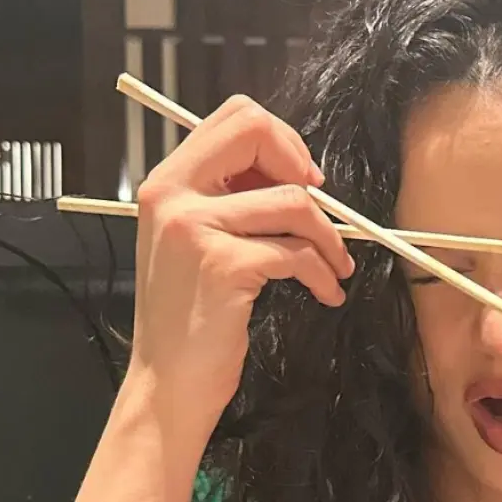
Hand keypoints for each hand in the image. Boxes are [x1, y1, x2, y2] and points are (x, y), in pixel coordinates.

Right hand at [125, 94, 355, 424]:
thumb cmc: (192, 319)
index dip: (281, 141)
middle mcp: (173, 195)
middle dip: (304, 168)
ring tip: (335, 268)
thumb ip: (231, 198)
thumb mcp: (197, 243)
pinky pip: (297, 252)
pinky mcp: (223, 265)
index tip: (303, 181)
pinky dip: (323, 274)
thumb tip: (295, 172)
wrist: (169, 384)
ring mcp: (194, 228)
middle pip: (256, 131)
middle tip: (322, 213)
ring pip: (292, 200)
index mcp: (166, 183)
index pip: (233, 116)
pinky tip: (325, 294)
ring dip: (329, 238)